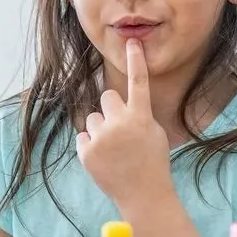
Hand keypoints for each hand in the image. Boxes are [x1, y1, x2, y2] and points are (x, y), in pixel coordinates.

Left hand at [76, 39, 171, 208]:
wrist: (143, 194)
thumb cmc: (151, 162)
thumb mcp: (153, 133)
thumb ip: (137, 114)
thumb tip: (118, 103)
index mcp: (141, 117)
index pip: (138, 82)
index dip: (135, 61)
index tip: (132, 42)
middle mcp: (120, 123)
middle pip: (106, 97)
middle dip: (111, 109)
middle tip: (120, 130)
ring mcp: (102, 137)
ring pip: (92, 118)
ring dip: (100, 130)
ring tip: (114, 150)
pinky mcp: (86, 151)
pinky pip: (83, 137)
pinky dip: (90, 146)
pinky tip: (104, 159)